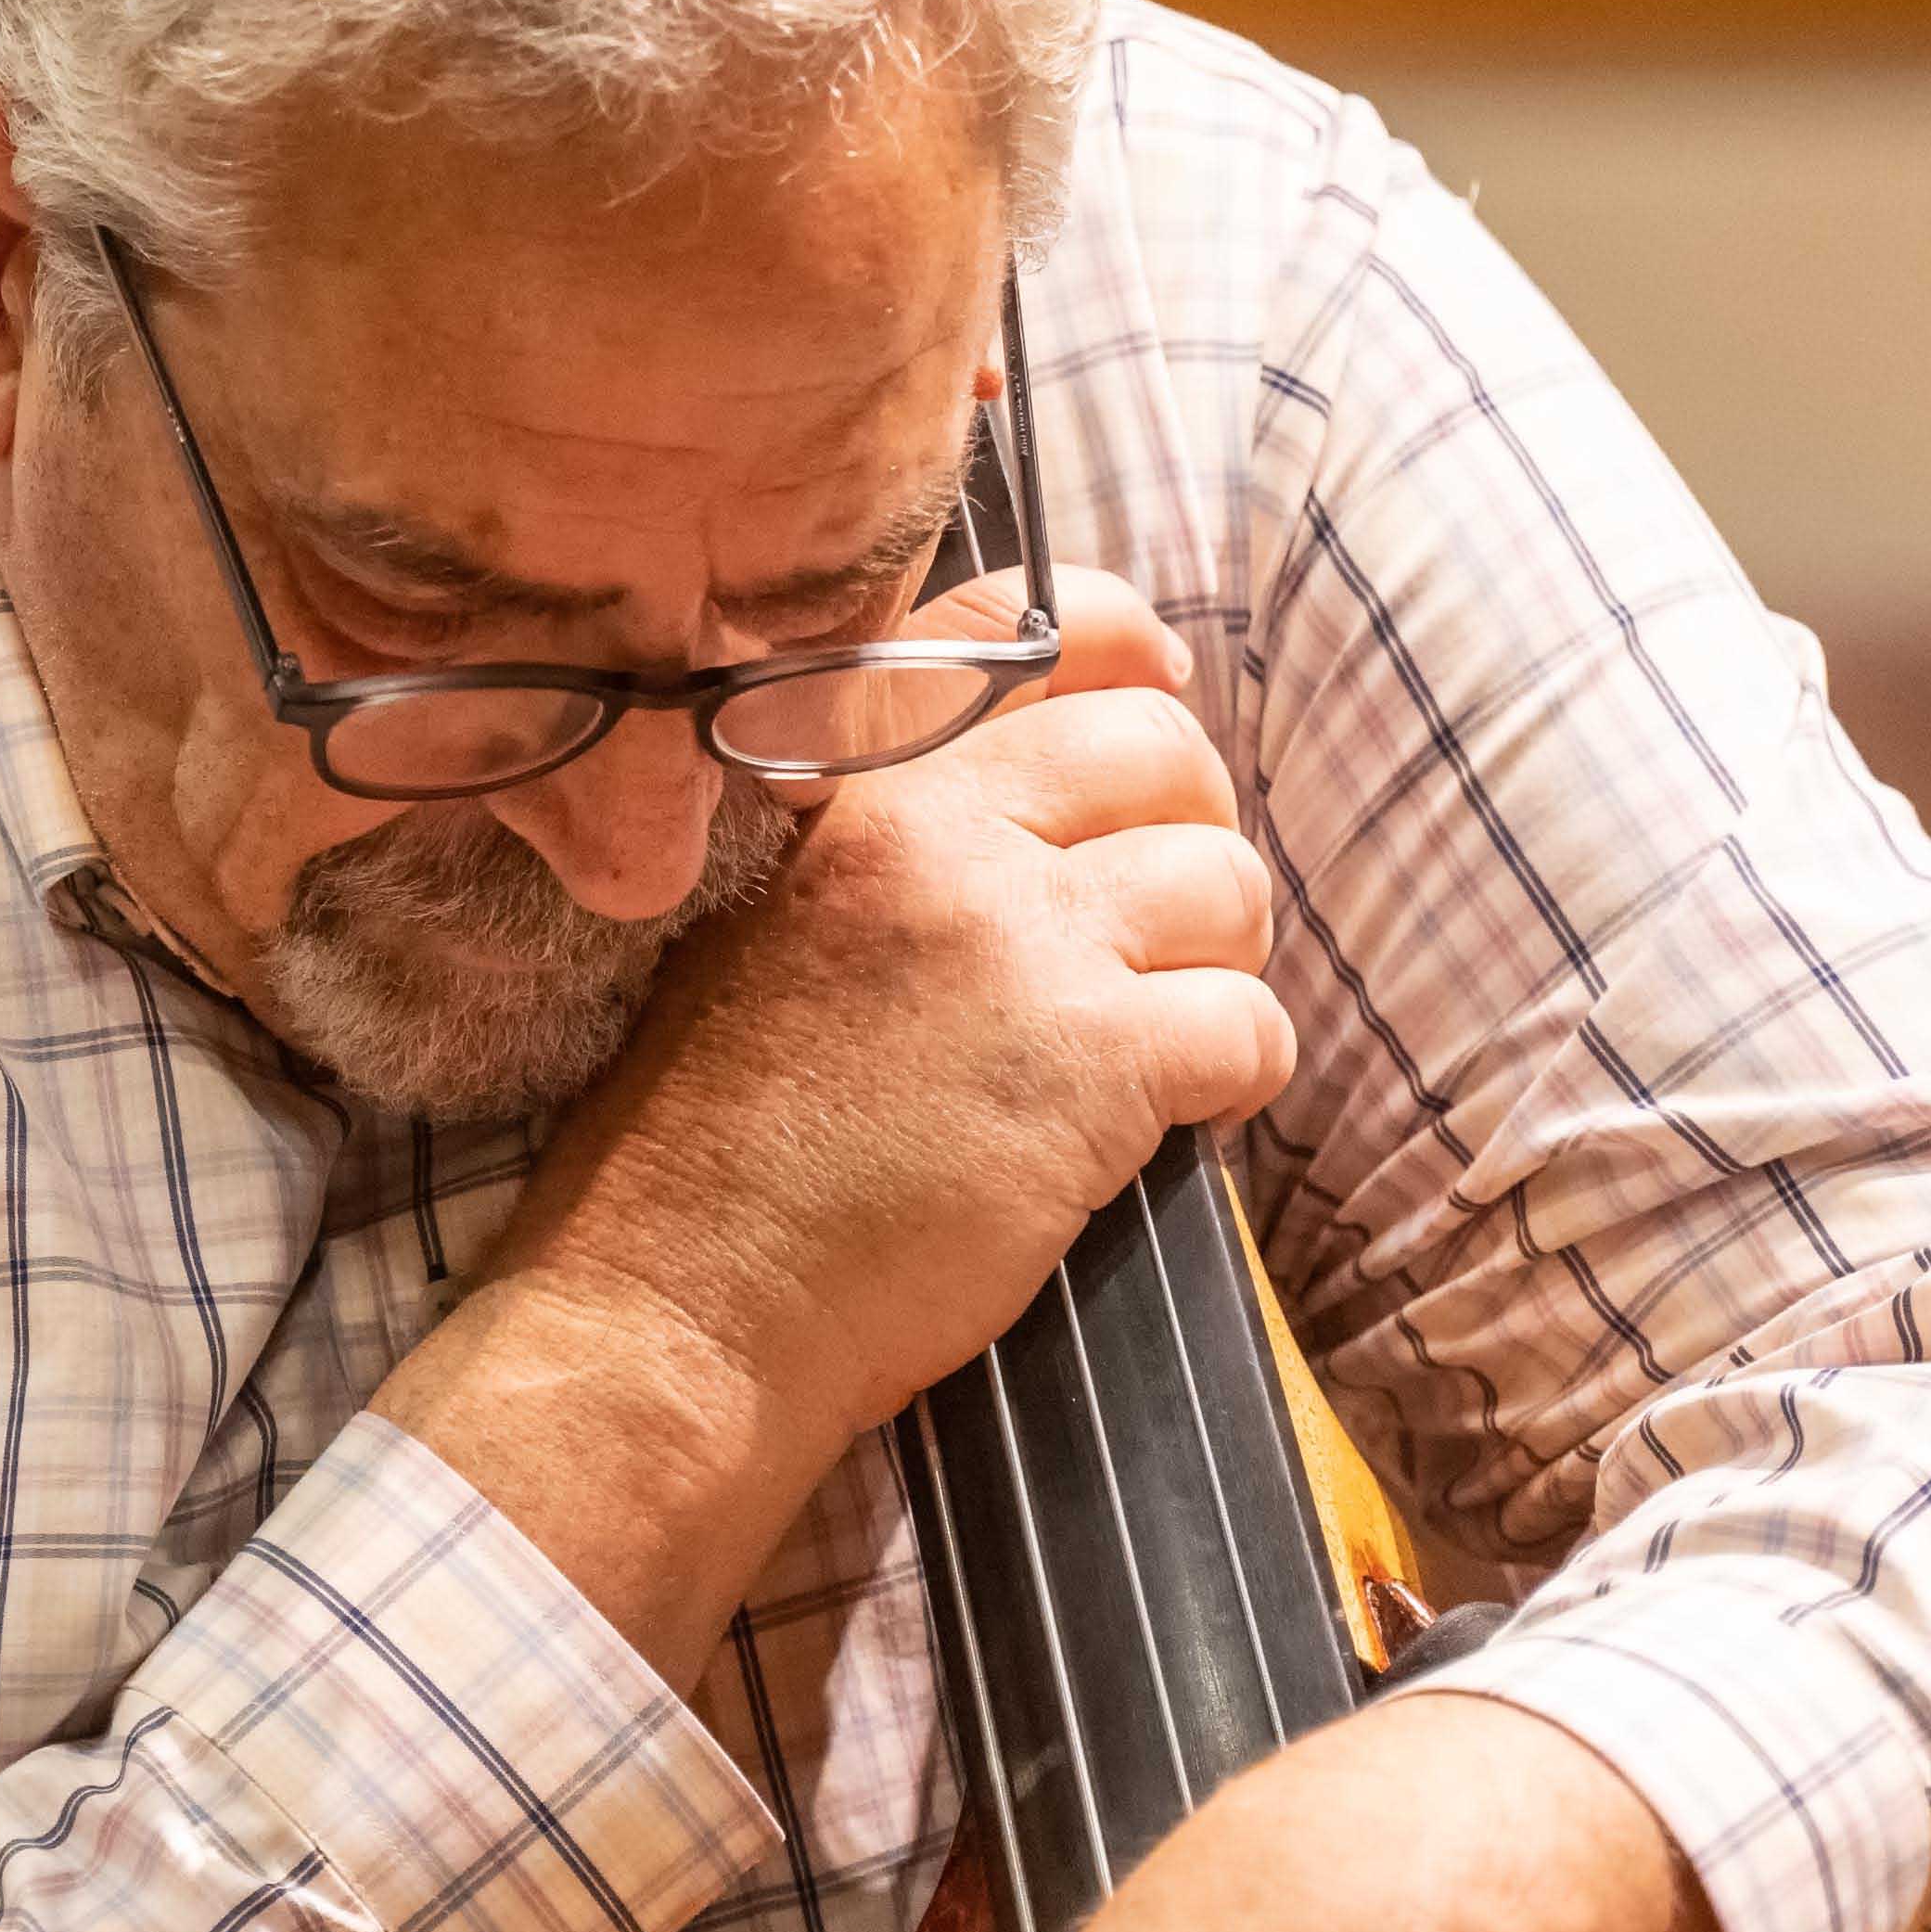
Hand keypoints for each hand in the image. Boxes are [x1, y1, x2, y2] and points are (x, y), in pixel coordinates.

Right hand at [377, 568, 1294, 1677]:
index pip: (1031, 628)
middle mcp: (937, 829)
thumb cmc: (703, 1141)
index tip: (1154, 698)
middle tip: (1161, 923)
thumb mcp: (755, 922)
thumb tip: (1035, 797)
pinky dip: (1240, 1072)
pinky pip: (1249, 1023)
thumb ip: (876, 835)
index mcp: (845, 779)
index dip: (1127, 658)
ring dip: (1220, 959)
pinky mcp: (1093, 1065)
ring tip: (1162, 1029)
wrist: (681, 1303)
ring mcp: (1021, 940)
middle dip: (1191, 831)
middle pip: (1161, 750)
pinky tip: (1172, 1116)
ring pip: (1225, 884)